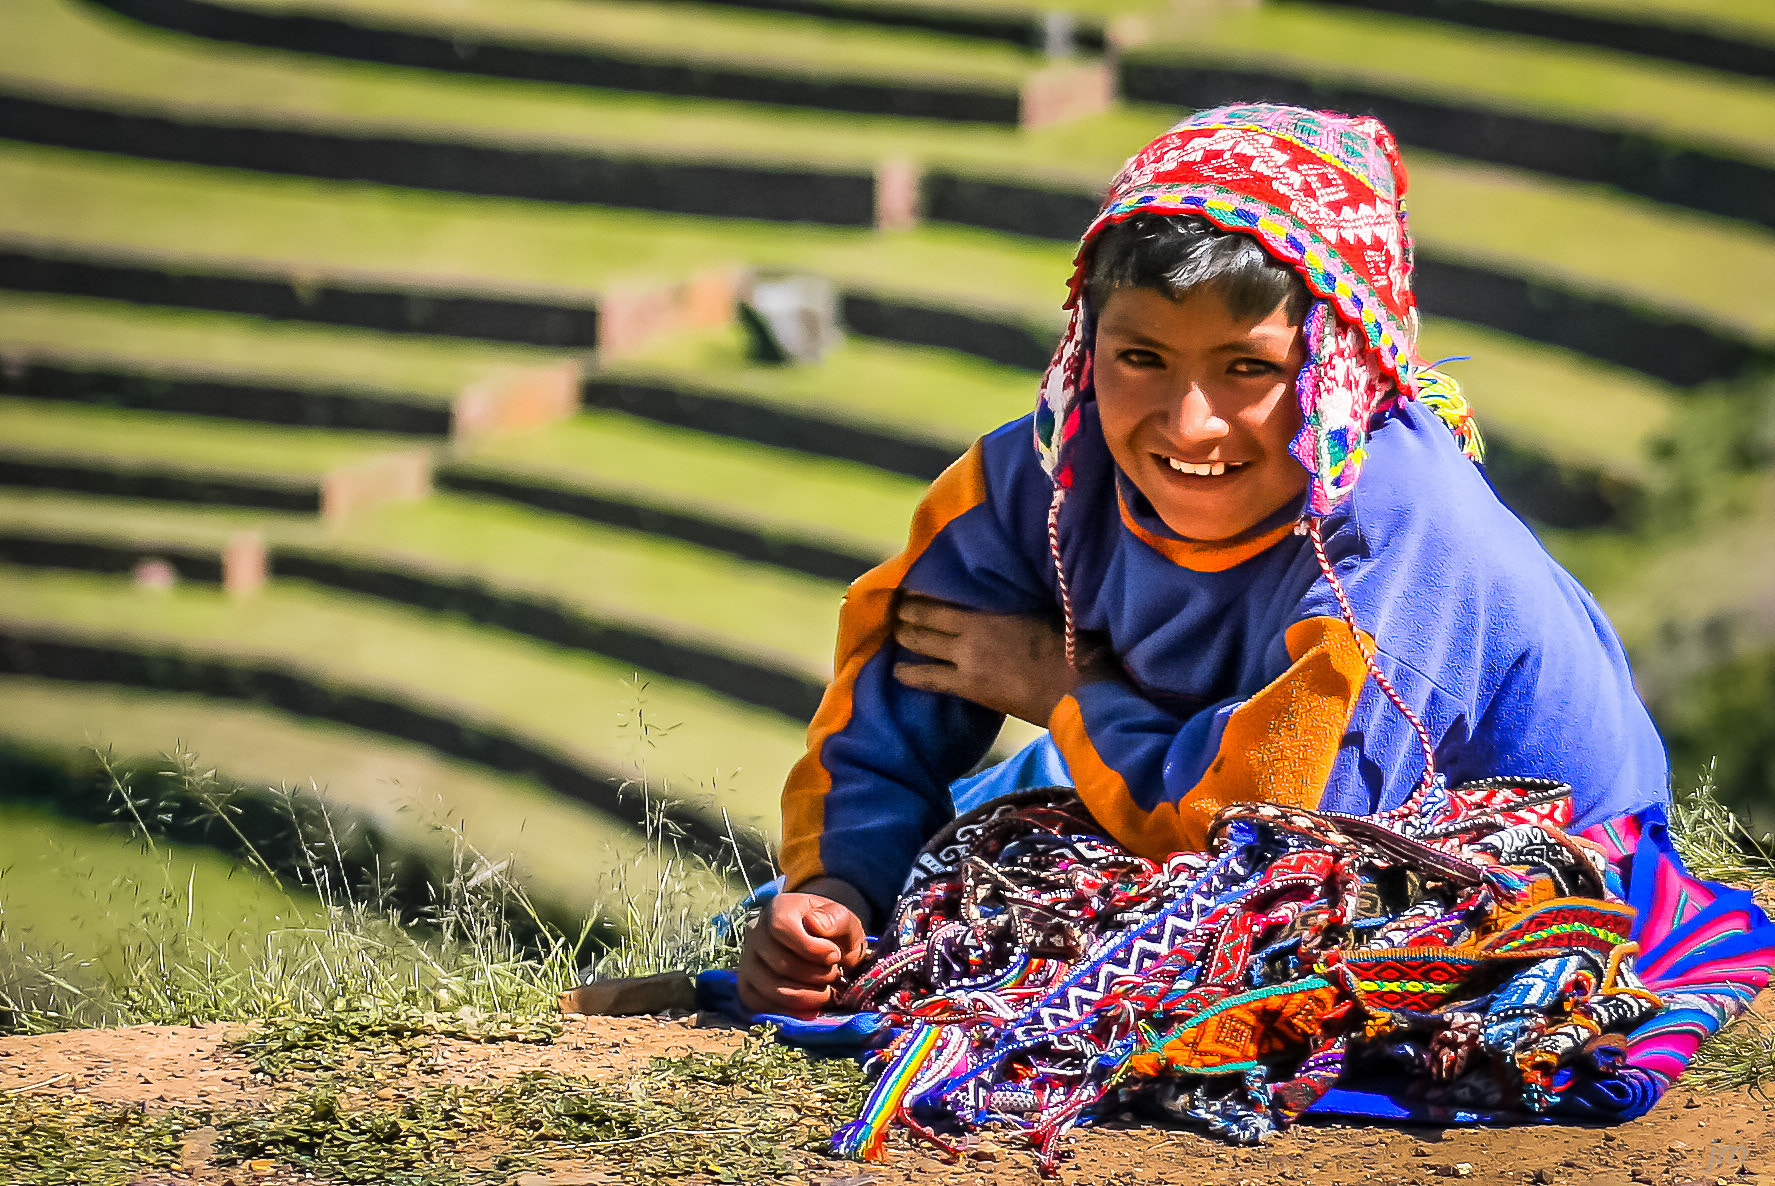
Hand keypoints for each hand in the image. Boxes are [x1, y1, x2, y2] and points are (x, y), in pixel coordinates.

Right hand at [736, 879, 867, 1017]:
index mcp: (778, 908)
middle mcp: (755, 932)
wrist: (825, 948)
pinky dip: (789, 1011)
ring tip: (825, 990)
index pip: (780, 927)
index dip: (810, 947)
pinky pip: (760, 1006)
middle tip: (834, 974)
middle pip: (780, 963)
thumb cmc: (834, 933)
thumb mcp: (844, 920)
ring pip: (771, 988)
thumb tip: (815, 924)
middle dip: (815, 976)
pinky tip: (809, 1006)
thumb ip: (836, 918)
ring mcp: (747, 960)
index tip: (834, 956)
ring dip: (806, 996)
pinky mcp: (746, 986)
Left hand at [891, 593, 1111, 725]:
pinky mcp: (969, 688)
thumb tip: (1011, 593)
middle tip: (896, 607)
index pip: (943, 595)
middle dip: (907, 611)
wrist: (1075, 689)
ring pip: (922, 643)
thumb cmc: (1069, 647)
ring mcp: (967, 660)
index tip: (909, 584)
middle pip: (926, 616)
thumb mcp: (1044, 612)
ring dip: (905, 636)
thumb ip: (1018, 604)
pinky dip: (911, 675)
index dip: (921, 590)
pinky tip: (898, 673)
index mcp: (991, 611)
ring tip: (896, 631)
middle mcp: (972, 631)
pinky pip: (930, 679)